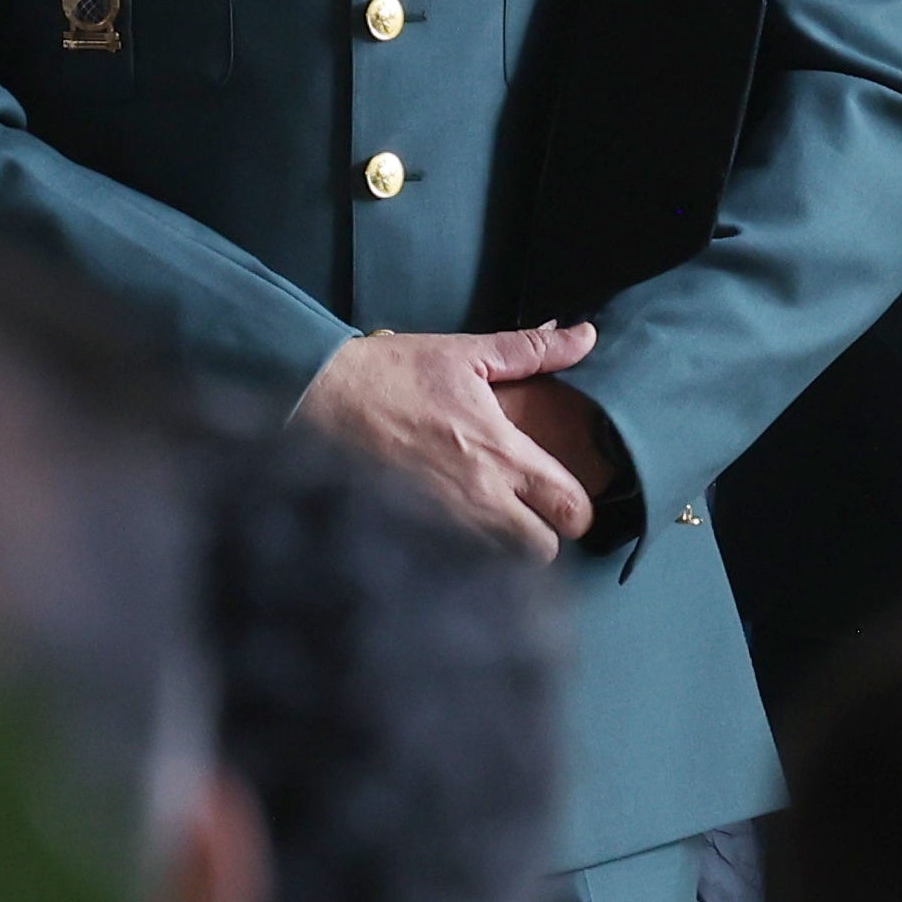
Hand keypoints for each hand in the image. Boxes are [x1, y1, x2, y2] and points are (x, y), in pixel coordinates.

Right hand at [299, 322, 604, 558]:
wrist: (315, 397)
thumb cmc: (390, 373)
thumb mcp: (464, 353)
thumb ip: (532, 350)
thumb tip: (586, 335)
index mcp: (500, 452)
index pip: (570, 507)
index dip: (576, 507)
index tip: (562, 494)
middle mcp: (479, 498)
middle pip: (542, 551)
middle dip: (545, 536)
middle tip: (530, 513)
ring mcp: (443, 524)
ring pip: (500, 565)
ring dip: (504, 548)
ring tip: (491, 518)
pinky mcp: (410, 535)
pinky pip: (454, 565)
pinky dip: (463, 556)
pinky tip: (453, 528)